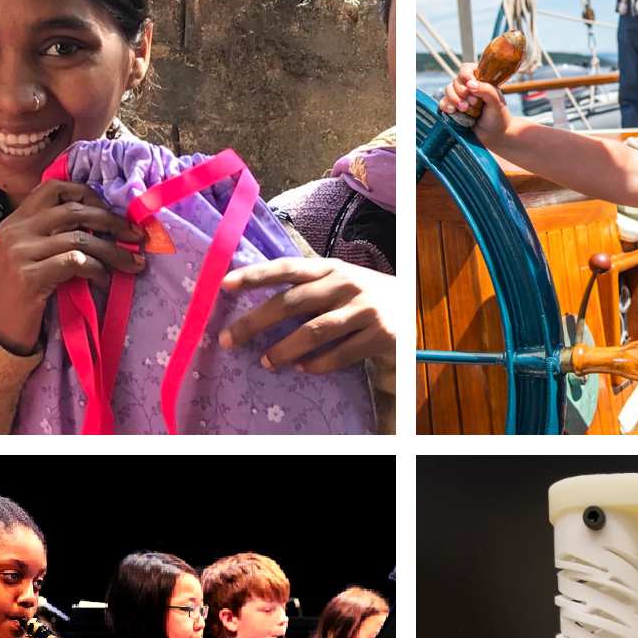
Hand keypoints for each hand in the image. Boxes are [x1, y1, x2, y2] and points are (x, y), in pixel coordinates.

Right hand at [0, 181, 147, 353]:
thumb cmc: (22, 294)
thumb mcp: (32, 256)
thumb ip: (55, 236)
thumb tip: (107, 226)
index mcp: (16, 221)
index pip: (55, 188)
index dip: (89, 195)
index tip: (112, 214)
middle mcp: (15, 230)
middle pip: (75, 210)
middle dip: (113, 222)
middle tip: (137, 237)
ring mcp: (19, 252)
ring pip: (80, 238)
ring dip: (114, 252)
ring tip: (133, 264)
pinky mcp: (28, 276)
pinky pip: (75, 262)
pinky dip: (97, 270)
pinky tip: (103, 281)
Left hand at [218, 257, 398, 378]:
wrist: (413, 306)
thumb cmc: (364, 295)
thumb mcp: (338, 281)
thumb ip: (307, 287)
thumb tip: (256, 300)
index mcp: (330, 268)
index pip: (287, 267)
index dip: (255, 275)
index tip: (224, 285)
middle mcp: (346, 284)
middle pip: (292, 302)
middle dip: (255, 321)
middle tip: (229, 339)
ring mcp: (364, 310)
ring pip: (314, 331)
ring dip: (285, 349)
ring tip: (266, 362)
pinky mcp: (380, 335)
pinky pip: (341, 354)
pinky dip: (318, 364)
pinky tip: (304, 369)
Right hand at [438, 69, 511, 144]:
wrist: (495, 136)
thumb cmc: (499, 117)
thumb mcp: (496, 101)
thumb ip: (485, 89)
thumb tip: (470, 84)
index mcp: (480, 80)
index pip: (467, 69)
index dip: (465, 75)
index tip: (471, 85)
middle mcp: (468, 87)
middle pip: (455, 81)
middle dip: (462, 92)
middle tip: (474, 103)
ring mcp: (460, 97)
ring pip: (448, 90)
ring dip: (454, 99)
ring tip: (465, 109)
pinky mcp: (453, 108)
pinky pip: (443, 103)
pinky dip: (447, 106)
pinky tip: (453, 111)